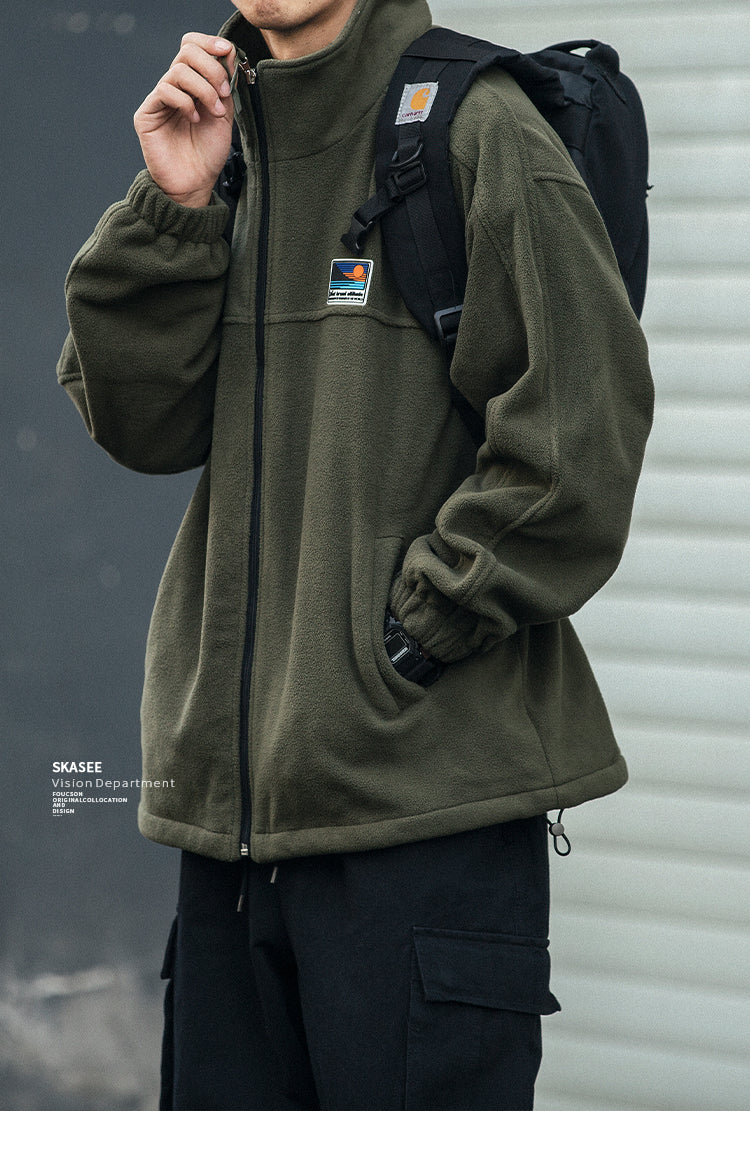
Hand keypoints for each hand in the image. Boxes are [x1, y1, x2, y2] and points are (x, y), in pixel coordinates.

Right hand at [133, 33, 236, 207]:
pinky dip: (185, 102)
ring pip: (178, 70)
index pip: (192, 47)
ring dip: (203, 88)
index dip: (209, 43)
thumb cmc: (208, 154)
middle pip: (186, 51)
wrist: (195, 184)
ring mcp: (159, 99)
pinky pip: (165, 91)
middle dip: (211, 67)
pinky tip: (194, 119)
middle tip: (224, 91)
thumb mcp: (224, 115)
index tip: (227, 51)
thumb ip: (225, 86)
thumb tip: (228, 53)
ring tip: (214, 111)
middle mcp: (174, 87)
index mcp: (191, 84)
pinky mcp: (147, 113)